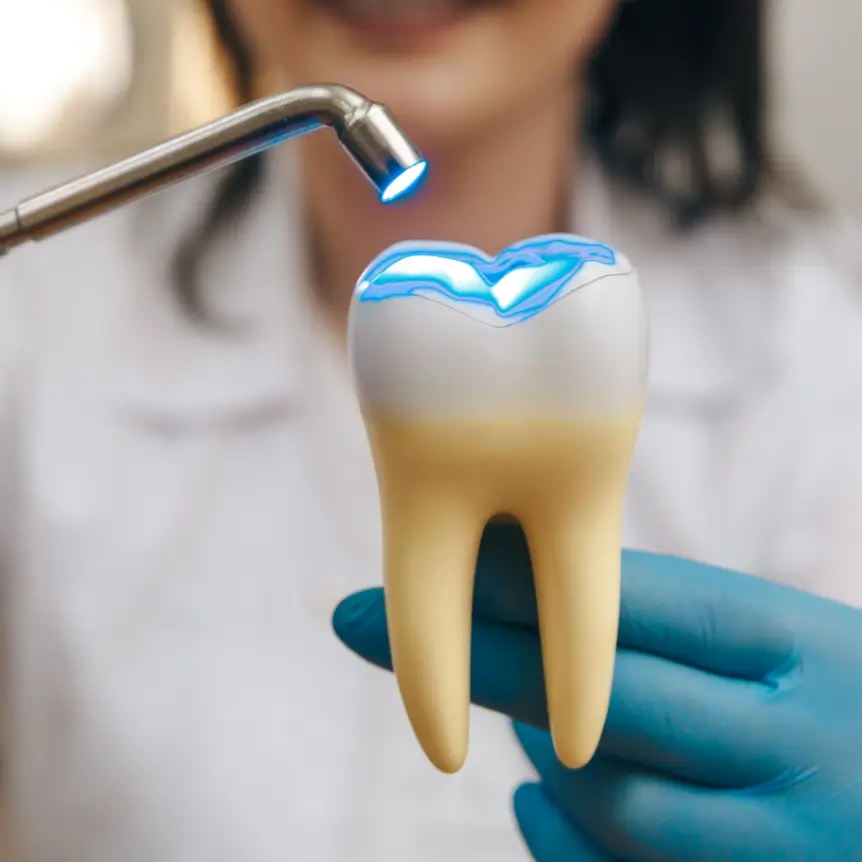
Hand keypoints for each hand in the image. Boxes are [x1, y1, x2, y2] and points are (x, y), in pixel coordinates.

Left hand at [333, 523, 861, 859]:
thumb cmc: (843, 713)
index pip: (644, 605)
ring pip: (603, 794)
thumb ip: (688, 637)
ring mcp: (786, 846)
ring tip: (519, 716)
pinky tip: (535, 799)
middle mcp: (802, 747)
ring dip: (538, 749)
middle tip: (359, 620)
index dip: (520, 582)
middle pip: (601, 697)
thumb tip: (534, 614)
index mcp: (807, 649)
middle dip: (475, 656)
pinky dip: (561, 837)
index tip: (429, 561)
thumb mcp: (796, 650)